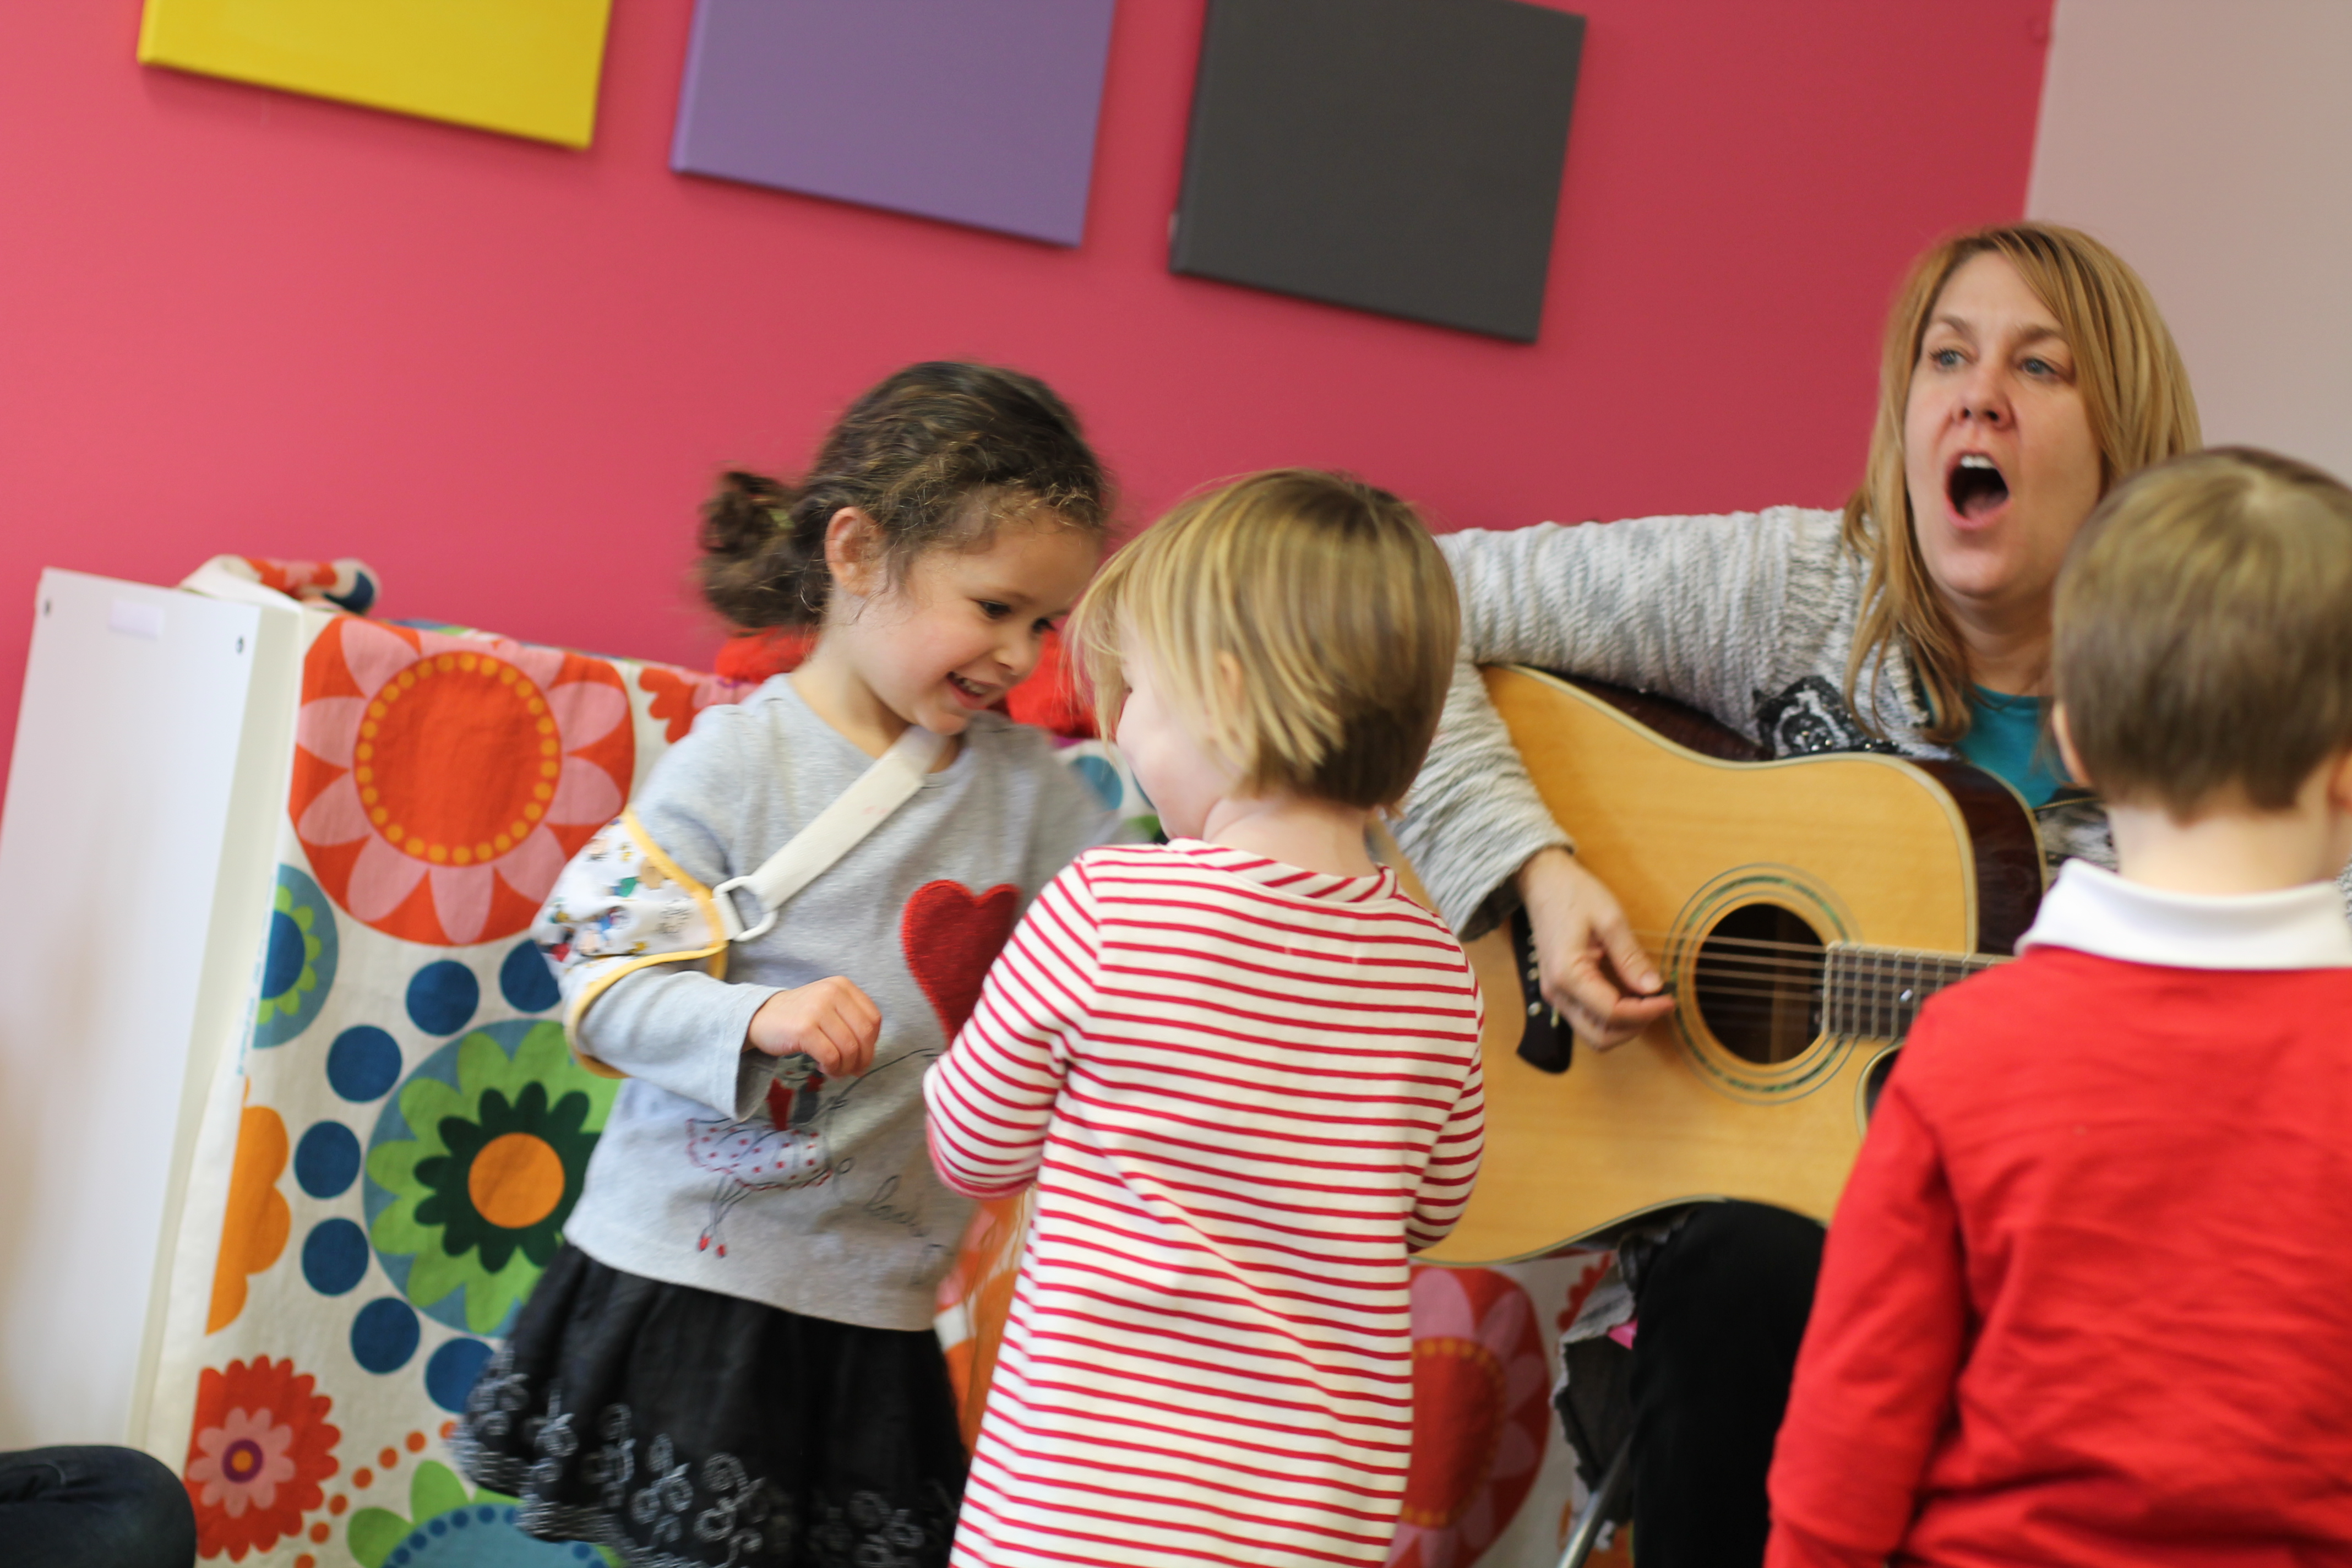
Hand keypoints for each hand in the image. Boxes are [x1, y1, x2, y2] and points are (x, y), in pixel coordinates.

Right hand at [746, 977, 880, 1075]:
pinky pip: (831, 1056)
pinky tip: (823, 1067)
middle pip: (865, 1035)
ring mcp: (817, 1009)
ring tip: (834, 1070)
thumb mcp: (828, 1006)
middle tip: (852, 1071)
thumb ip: (851, 1022)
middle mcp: (832, 993)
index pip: (874, 1019)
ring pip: (849, 1048)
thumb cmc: (799, 1017)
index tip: (862, 1056)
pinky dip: (831, 1068)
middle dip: (862, 1059)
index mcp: (842, 986)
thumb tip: (867, 1057)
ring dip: (845, 1067)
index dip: (872, 1043)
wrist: (760, 1016)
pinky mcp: (804, 1029)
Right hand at [1515, 847, 1673, 1049]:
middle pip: (1601, 1036)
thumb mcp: (1610, 920)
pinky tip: (1631, 996)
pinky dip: (1612, 1017)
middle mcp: (1557, 992)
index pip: (1612, 1013)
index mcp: (1568, 974)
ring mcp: (1556, 994)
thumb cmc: (1572, 894)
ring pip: (1594, 1033)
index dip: (1646, 1012)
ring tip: (1648, 1001)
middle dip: (1635, 1027)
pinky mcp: (1560, 990)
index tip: (1669, 998)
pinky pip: (1588, 1018)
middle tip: (1659, 1003)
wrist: (1543, 881)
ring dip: (1624, 1025)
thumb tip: (1654, 988)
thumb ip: (1631, 958)